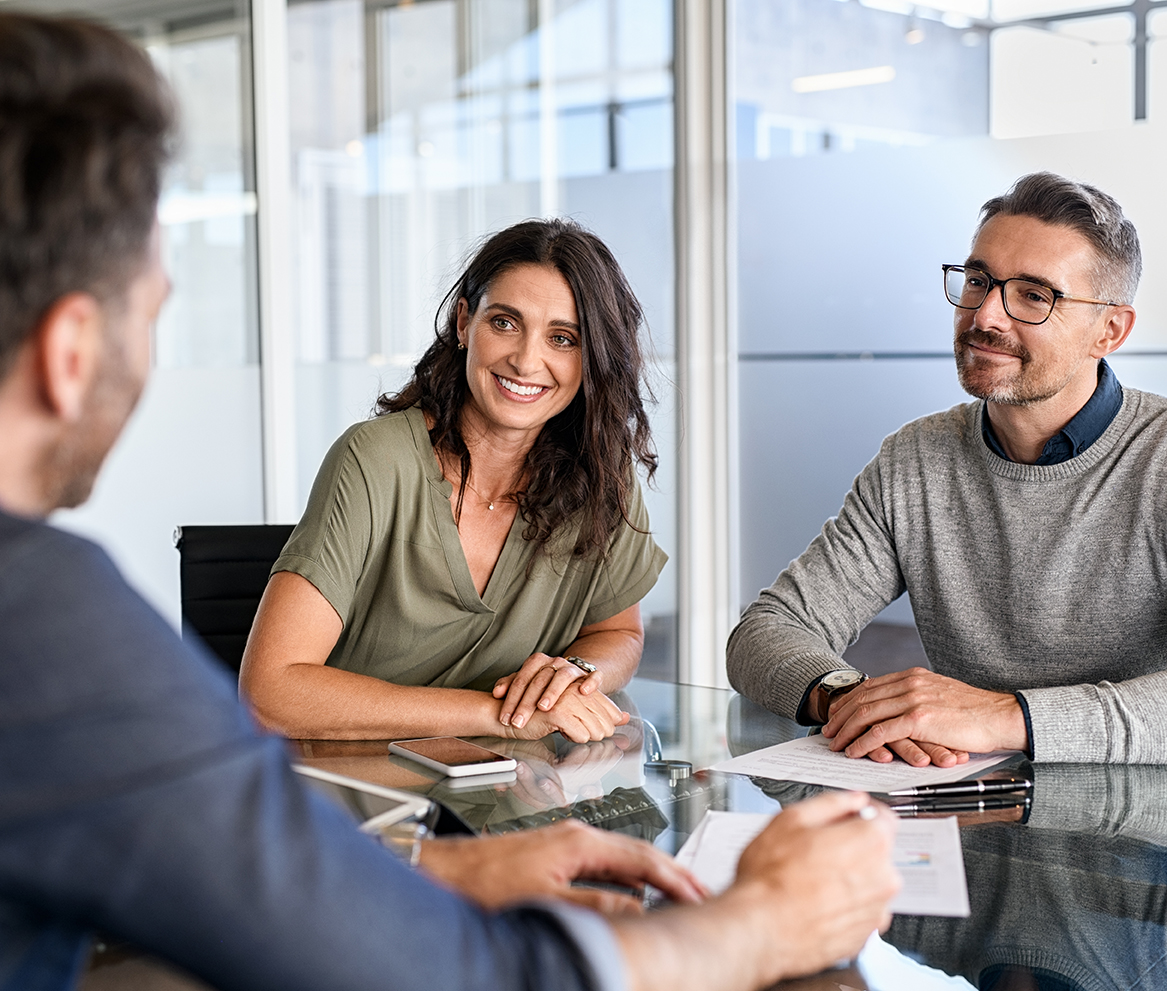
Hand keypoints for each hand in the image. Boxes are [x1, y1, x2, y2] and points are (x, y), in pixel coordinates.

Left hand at [418, 818, 706, 914]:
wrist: (445, 870)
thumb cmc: (484, 882)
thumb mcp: (546, 900)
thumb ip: (595, 904)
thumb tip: (637, 908)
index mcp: (579, 842)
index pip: (641, 858)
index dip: (674, 878)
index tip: (698, 894)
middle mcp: (576, 835)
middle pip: (638, 852)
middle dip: (672, 873)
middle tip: (701, 893)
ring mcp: (566, 841)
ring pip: (623, 857)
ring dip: (652, 876)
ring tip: (678, 894)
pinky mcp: (556, 852)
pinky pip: (605, 862)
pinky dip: (629, 877)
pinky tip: (634, 893)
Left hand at [494, 652, 602, 729]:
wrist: (573, 675)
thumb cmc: (546, 683)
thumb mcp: (527, 682)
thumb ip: (510, 685)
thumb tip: (497, 692)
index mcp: (538, 662)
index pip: (521, 679)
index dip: (511, 699)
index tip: (505, 718)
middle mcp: (555, 662)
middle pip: (539, 680)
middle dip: (526, 703)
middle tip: (518, 721)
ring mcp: (573, 668)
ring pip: (563, 677)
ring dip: (552, 692)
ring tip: (543, 707)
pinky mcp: (589, 675)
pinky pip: (593, 676)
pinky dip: (590, 682)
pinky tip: (583, 692)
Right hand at [500, 682, 628, 742]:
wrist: (504, 713)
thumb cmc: (535, 712)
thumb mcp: (570, 710)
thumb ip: (598, 711)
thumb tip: (626, 718)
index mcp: (578, 684)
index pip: (607, 705)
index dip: (610, 721)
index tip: (609, 730)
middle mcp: (575, 688)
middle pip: (605, 719)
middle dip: (600, 732)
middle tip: (587, 736)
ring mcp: (567, 698)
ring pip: (595, 728)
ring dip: (586, 736)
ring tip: (571, 733)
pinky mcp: (557, 712)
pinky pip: (580, 734)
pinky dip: (574, 738)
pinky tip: (561, 733)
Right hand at [732, 791, 899, 981]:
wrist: (761, 928)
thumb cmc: (771, 878)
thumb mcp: (791, 819)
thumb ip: (830, 803)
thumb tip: (850, 800)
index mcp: (869, 842)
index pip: (883, 817)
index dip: (861, 814)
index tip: (848, 817)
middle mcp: (882, 877)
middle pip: (876, 851)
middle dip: (852, 847)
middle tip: (817, 850)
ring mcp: (876, 910)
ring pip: (868, 883)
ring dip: (849, 878)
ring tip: (812, 880)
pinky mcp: (865, 936)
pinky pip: (861, 911)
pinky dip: (845, 906)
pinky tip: (817, 902)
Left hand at [822, 667, 1027, 764]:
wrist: (1001, 716)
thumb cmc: (975, 713)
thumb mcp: (940, 696)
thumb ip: (917, 698)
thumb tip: (898, 711)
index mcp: (913, 676)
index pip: (870, 687)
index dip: (849, 701)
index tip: (837, 714)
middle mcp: (909, 683)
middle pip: (863, 698)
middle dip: (841, 716)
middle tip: (828, 731)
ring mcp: (913, 699)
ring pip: (867, 714)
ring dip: (847, 730)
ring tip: (836, 744)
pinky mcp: (919, 719)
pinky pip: (881, 731)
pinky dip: (863, 742)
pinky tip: (855, 751)